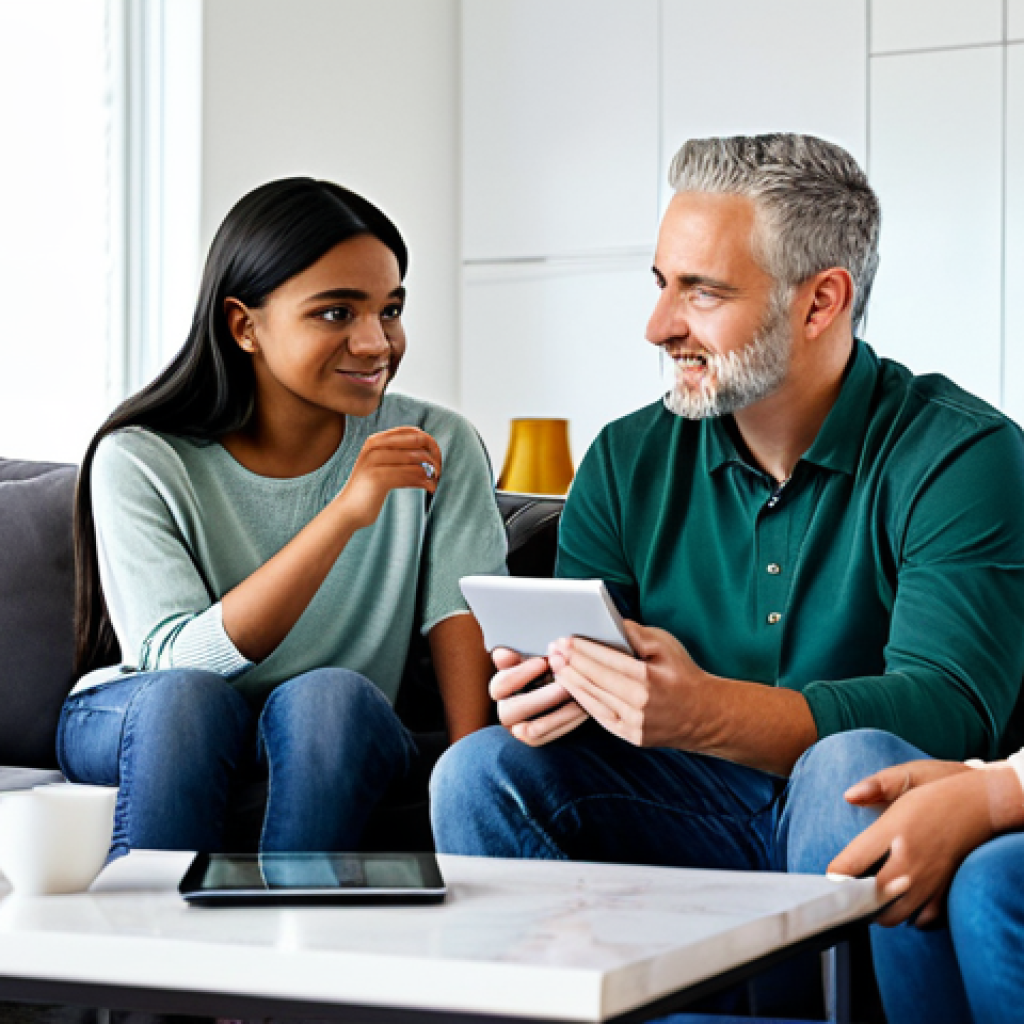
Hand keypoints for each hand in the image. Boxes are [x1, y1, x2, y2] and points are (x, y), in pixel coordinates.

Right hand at [337, 427, 440, 529]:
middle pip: (418, 441)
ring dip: (431, 471)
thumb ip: (400, 456)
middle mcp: (375, 446)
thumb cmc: (371, 490)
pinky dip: (425, 481)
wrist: (348, 510)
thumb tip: (430, 452)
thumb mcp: (383, 467)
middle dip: (434, 455)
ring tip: (434, 482)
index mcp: (377, 440)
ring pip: (416, 458)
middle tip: (439, 471)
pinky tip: (430, 488)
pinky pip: (411, 474)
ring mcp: (375, 460)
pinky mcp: (378, 477)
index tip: (436, 458)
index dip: (430, 443)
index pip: (413, 432)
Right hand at [490, 648, 587, 745]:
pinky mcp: (536, 740)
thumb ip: (519, 657)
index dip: (519, 675)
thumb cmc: (543, 668)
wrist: (557, 689)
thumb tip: (502, 654)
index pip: (500, 685)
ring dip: (558, 713)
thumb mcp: (531, 659)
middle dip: (542, 697)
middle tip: (566, 685)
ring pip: (533, 729)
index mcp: (500, 689)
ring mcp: (518, 729)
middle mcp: (505, 711)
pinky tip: (584, 707)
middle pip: (513, 710)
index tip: (543, 663)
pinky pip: (550, 735)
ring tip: (577, 697)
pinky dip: (569, 721)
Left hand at [548, 621, 712, 747]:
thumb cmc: (684, 675)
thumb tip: (611, 623)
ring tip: (557, 667)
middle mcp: (639, 703)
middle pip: (594, 679)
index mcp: (648, 679)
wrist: (705, 716)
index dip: (582, 650)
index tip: (565, 640)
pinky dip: (583, 700)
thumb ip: (638, 634)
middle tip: (552, 650)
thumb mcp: (667, 645)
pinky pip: (599, 716)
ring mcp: (634, 723)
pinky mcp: (630, 736)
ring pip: (593, 699)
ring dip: (571, 682)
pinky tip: (572, 688)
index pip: (606, 660)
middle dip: (570, 664)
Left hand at [827, 766, 1005, 926]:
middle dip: (855, 900)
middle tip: (849, 890)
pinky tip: (902, 900)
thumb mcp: (903, 783)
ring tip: (872, 897)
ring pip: (893, 916)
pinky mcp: (944, 893)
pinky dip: (909, 915)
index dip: (834, 876)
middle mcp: (909, 862)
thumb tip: (848, 796)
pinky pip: (921, 920)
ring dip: (879, 910)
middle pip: (869, 900)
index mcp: (893, 833)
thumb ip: (874, 788)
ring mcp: (928, 882)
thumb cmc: (936, 797)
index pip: (850, 865)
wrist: (979, 807)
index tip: (828, 878)